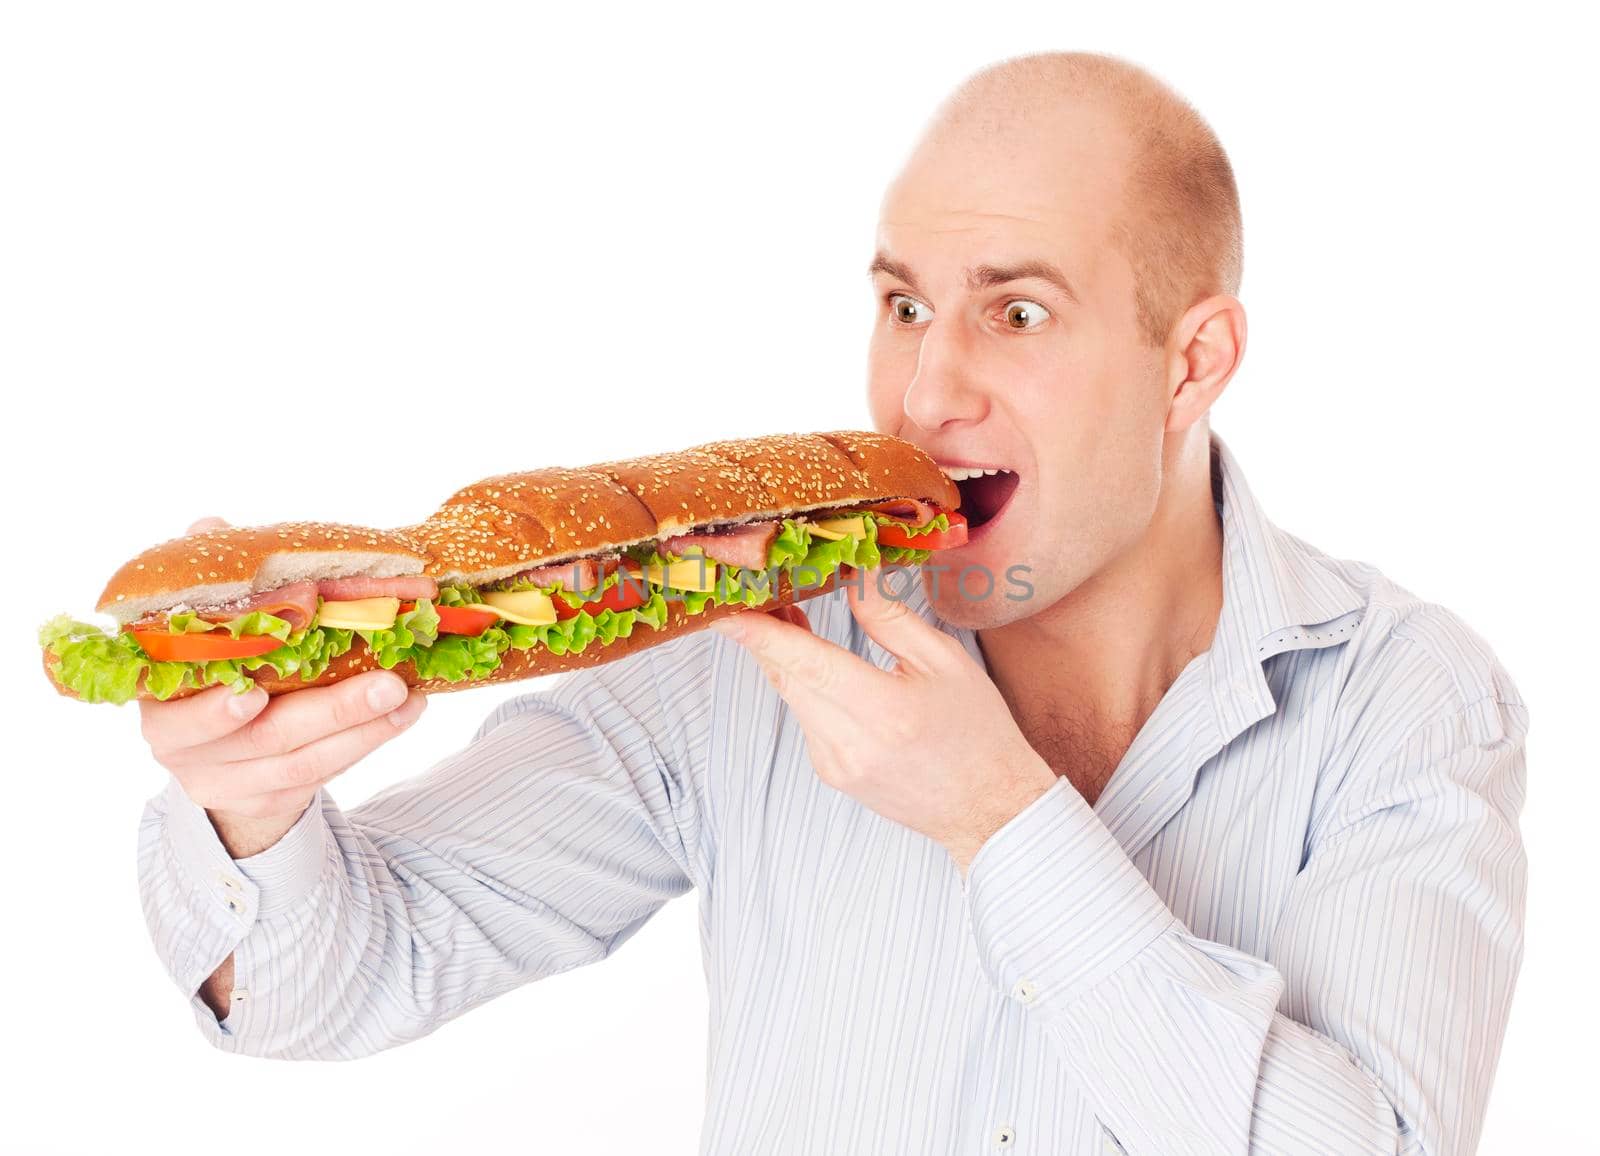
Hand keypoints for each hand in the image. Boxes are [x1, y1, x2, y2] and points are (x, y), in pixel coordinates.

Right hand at [136, 516, 427, 857]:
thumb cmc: (213, 667)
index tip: (248, 696)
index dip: (213, 711)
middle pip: (264, 738)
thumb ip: (208, 586)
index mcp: (162, 704)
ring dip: (363, 727)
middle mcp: (188, 751)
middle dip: (330, 712)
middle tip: (385, 684)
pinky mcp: (272, 797)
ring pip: (305, 761)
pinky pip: (325, 772)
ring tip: (408, 696)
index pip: (181, 716)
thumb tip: (209, 527)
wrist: (213, 750)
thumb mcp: (203, 627)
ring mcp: (231, 781)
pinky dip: (368, 741)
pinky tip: (403, 715)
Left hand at [710, 570, 1056, 874]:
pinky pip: (806, 716)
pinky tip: (819, 663)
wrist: (989, 809)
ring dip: (785, 655)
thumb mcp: (946, 662)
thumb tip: (853, 579)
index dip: (756, 632)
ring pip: (792, 694)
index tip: (721, 608)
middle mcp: (848, 742)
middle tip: (757, 586)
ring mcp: (834, 763)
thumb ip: (890, 619)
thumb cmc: (977, 733)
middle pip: (786, 675)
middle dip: (764, 630)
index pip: (801, 662)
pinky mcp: (831, 772)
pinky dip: (805, 684)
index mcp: (881, 709)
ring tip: (788, 611)